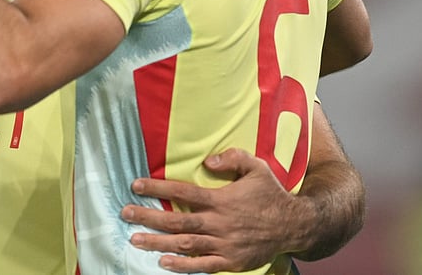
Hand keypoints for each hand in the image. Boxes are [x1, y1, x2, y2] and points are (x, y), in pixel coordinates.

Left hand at [122, 148, 300, 272]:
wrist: (296, 225)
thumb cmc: (272, 194)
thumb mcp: (256, 167)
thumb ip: (232, 158)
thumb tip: (207, 160)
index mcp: (222, 199)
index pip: (183, 192)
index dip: (157, 188)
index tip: (135, 185)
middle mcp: (220, 223)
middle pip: (177, 220)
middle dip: (148, 217)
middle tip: (125, 213)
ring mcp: (225, 244)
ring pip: (185, 244)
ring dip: (158, 242)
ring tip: (135, 239)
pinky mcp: (232, 261)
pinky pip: (203, 265)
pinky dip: (183, 266)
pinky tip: (163, 262)